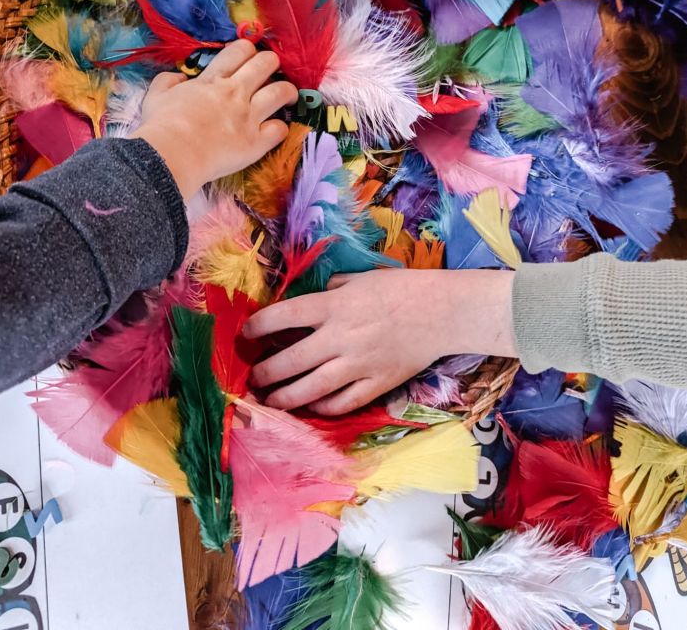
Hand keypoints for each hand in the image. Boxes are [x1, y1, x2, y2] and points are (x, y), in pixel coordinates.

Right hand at [131, 40, 297, 198]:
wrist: (172, 154)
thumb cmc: (162, 125)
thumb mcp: (156, 96)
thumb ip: (167, 81)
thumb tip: (179, 77)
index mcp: (213, 80)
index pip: (240, 51)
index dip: (247, 50)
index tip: (247, 57)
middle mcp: (235, 93)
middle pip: (266, 63)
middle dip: (271, 63)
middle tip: (269, 72)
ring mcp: (249, 116)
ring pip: (281, 92)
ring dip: (287, 91)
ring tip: (288, 95)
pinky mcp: (256, 142)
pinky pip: (280, 129)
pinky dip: (280, 128)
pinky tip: (275, 129)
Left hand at [243, 267, 515, 414]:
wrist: (441, 312)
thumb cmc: (401, 288)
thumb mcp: (361, 278)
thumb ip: (332, 289)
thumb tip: (309, 299)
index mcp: (335, 305)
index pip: (284, 317)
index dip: (258, 327)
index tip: (246, 334)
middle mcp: (341, 337)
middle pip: (290, 361)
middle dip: (264, 372)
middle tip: (253, 377)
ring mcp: (358, 365)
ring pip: (311, 390)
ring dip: (284, 398)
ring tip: (270, 401)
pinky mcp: (375, 384)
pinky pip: (342, 404)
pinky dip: (322, 408)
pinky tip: (311, 407)